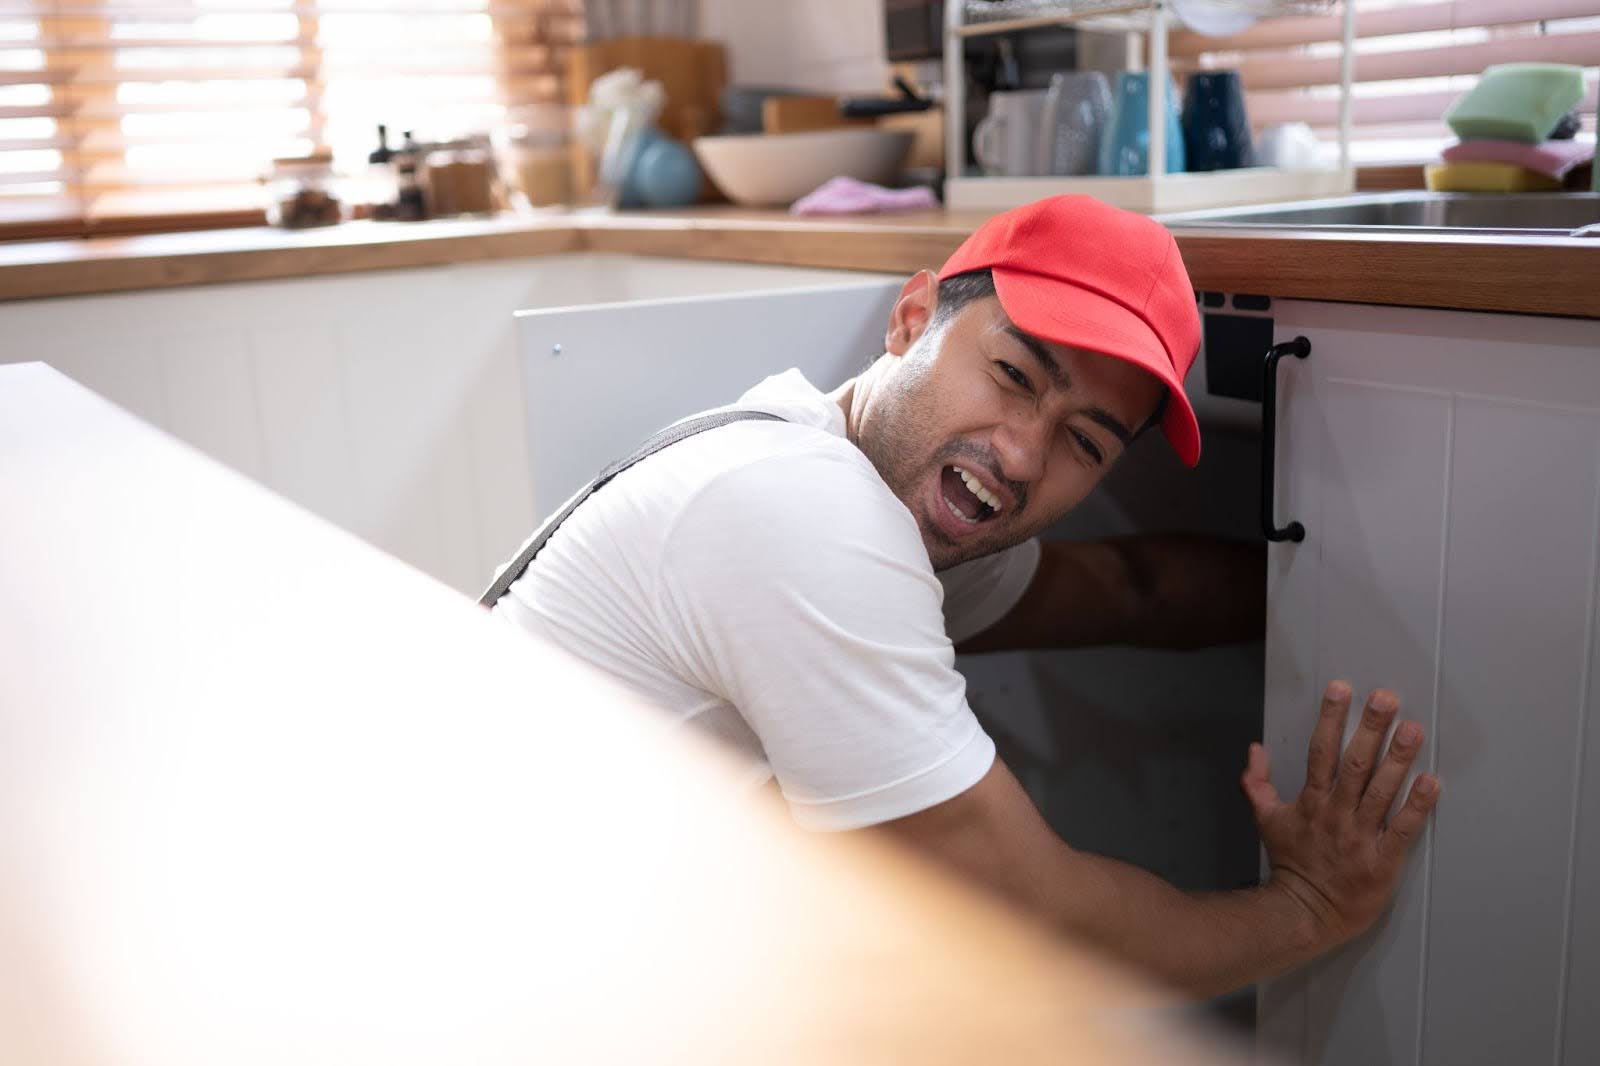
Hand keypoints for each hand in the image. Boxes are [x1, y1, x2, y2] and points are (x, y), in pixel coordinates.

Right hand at [1240, 681, 1440, 948]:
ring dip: (1398, 760)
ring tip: (1413, 730)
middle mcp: (1336, 814)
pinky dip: (1417, 806)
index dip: (1331, 718)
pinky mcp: (1383, 861)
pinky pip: (1402, 829)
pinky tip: (1431, 782)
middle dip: (1371, 729)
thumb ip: (1258, 782)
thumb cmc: (1291, 864)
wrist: (1304, 913)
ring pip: (1380, 792)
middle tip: (1387, 698)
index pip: (1320, 752)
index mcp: (1311, 802)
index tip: (1342, 689)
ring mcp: (1360, 837)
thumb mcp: (1267, 820)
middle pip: (1354, 764)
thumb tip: (1254, 749)